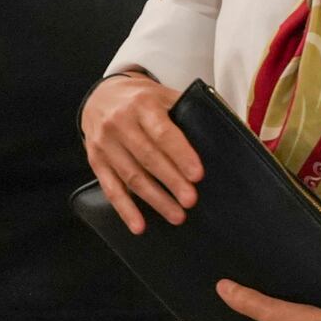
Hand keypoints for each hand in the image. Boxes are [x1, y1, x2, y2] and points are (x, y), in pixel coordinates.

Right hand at [80, 72, 203, 232]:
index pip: (163, 132)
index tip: (197, 174)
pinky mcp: (96, 161)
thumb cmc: (143, 99)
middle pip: (147, 157)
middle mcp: (120, 123)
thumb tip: (224, 128)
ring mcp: (105, 143)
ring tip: (176, 215)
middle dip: (171, 181)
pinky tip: (140, 225)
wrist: (102, 95)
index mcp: (143, 105)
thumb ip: (188, 110)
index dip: (180, 154)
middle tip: (190, 200)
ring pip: (131, 176)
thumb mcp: (164, 95)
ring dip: (155, 199)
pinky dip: (125, 209)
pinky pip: (110, 188)